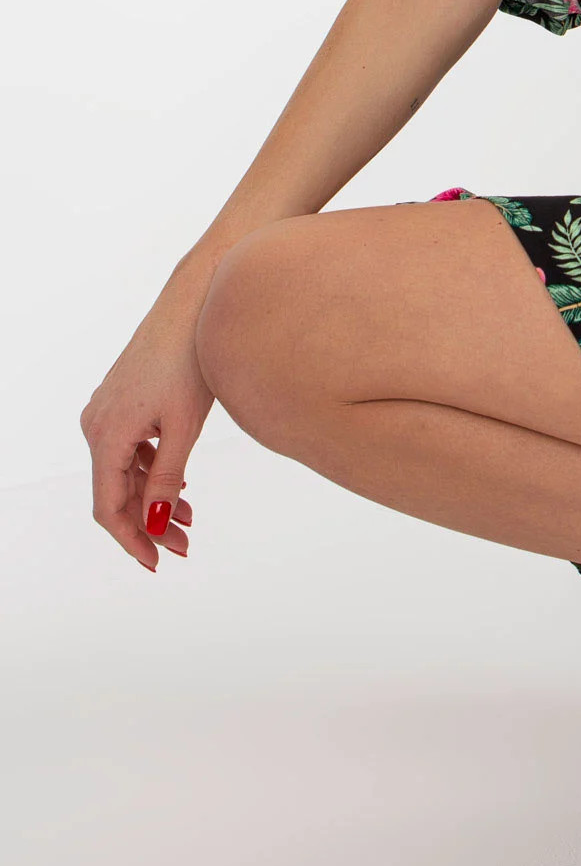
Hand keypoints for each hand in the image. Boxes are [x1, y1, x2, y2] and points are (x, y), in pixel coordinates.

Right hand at [79, 253, 220, 571]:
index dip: (131, 541)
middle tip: (183, 548)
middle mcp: (98, 423)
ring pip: (126, 472)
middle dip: (149, 524)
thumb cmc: (192, 358)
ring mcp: (108, 409)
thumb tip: (158, 526)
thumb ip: (168, 479)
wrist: (197, 302)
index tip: (157, 563)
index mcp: (106, 434)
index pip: (109, 508)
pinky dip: (154, 471)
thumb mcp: (184, 427)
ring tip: (190, 522)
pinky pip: (132, 449)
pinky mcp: (125, 400)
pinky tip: (180, 488)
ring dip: (154, 499)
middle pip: (116, 492)